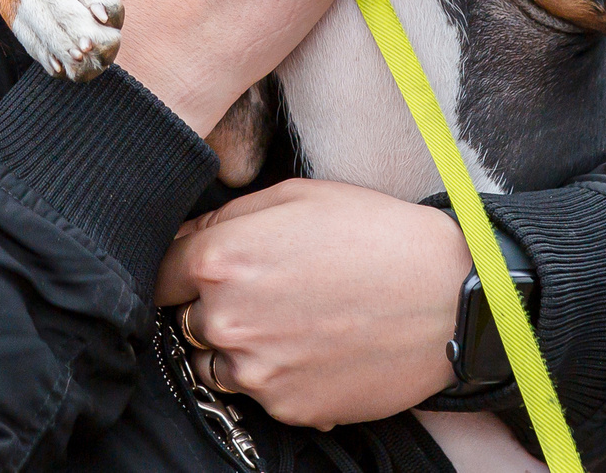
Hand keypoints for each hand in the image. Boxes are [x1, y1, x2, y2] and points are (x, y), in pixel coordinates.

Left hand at [155, 178, 471, 428]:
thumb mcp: (293, 197)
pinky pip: (259, 393)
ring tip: (288, 321)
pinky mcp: (289, 407)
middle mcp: (228, 320)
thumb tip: (186, 238)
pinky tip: (315, 347)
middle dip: (209, 306)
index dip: (175, 269)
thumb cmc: (374, 234)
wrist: (448, 297)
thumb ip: (226, 220)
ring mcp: (257, 371)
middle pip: (183, 320)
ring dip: (235, 347)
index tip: (191, 269)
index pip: (157, 273)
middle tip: (260, 291)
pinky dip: (276, 374)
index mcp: (220, 260)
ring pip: (214, 363)